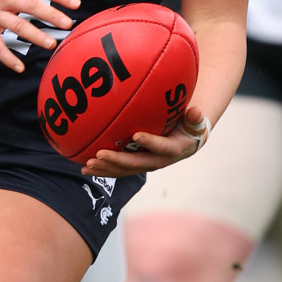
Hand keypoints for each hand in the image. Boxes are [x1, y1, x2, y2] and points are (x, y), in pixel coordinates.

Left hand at [80, 105, 209, 177]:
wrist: (186, 141)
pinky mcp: (136, 164)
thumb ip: (195, 117)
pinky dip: (103, 168)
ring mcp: (145, 164)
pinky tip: (85, 167)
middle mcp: (158, 161)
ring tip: (88, 165)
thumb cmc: (189, 125)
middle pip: (136, 163)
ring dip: (106, 168)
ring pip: (124, 170)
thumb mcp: (195, 121)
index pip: (162, 147)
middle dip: (117, 161)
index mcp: (173, 150)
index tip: (136, 135)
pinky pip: (118, 169)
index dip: (150, 142)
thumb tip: (196, 111)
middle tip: (100, 154)